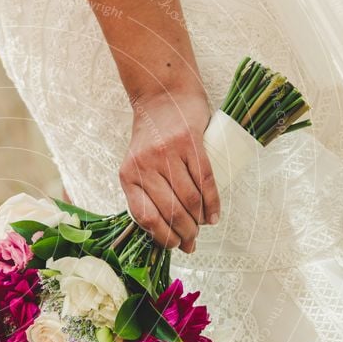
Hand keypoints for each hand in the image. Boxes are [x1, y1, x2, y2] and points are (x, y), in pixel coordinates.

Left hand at [120, 89, 219, 252]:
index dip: (162, 237)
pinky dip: (212, 202)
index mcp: (128, 176)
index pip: (145, 217)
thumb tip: (164, 231)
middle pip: (170, 211)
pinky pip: (205, 180)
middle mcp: (145, 166)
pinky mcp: (190, 142)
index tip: (174, 245)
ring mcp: (168, 154)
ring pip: (189, 199)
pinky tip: (213, 215)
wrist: (163, 96)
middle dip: (184, 232)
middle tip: (193, 240)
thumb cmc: (152, 137)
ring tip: (202, 227)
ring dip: (198, 220)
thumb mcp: (138, 164)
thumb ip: (146, 192)